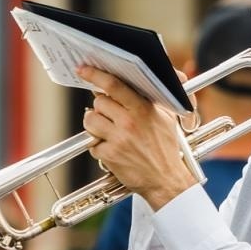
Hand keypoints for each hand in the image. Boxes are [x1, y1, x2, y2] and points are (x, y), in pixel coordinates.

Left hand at [77, 65, 200, 209]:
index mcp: (143, 109)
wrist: (166, 180)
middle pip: (99, 102)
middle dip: (101, 107)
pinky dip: (99, 146)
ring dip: (95, 124)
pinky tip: (113, 148)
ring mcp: (118, 139)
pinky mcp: (109, 155)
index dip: (95, 75)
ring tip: (108, 131)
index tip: (83, 70)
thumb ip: (154, 97)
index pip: (114, 85)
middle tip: (110, 115)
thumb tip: (151, 78)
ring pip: (90, 120)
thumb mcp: (167, 118)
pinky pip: (92, 143)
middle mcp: (129, 122)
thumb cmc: (167, 148)